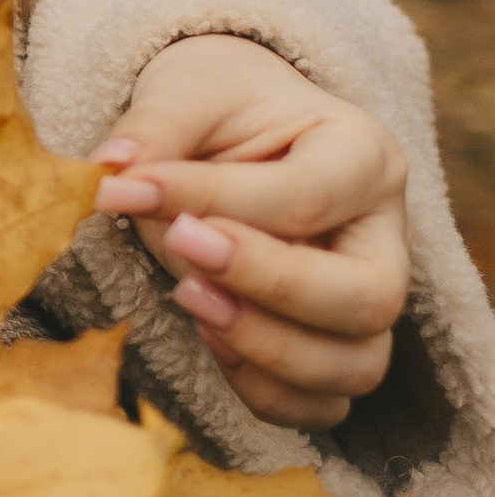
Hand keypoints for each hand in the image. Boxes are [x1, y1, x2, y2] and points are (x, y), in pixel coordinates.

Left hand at [93, 35, 408, 433]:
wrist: (235, 129)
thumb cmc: (217, 105)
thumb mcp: (189, 90)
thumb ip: (156, 129)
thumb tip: (113, 170)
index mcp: (363, 153)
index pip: (306, 197)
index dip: (212, 199)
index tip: (127, 190)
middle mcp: (383, 234)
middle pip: (366, 297)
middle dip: (267, 287)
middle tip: (177, 246)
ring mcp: (368, 299)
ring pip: (357, 365)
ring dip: (266, 350)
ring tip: (186, 298)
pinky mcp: (337, 348)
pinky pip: (323, 405)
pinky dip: (264, 391)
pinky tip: (207, 339)